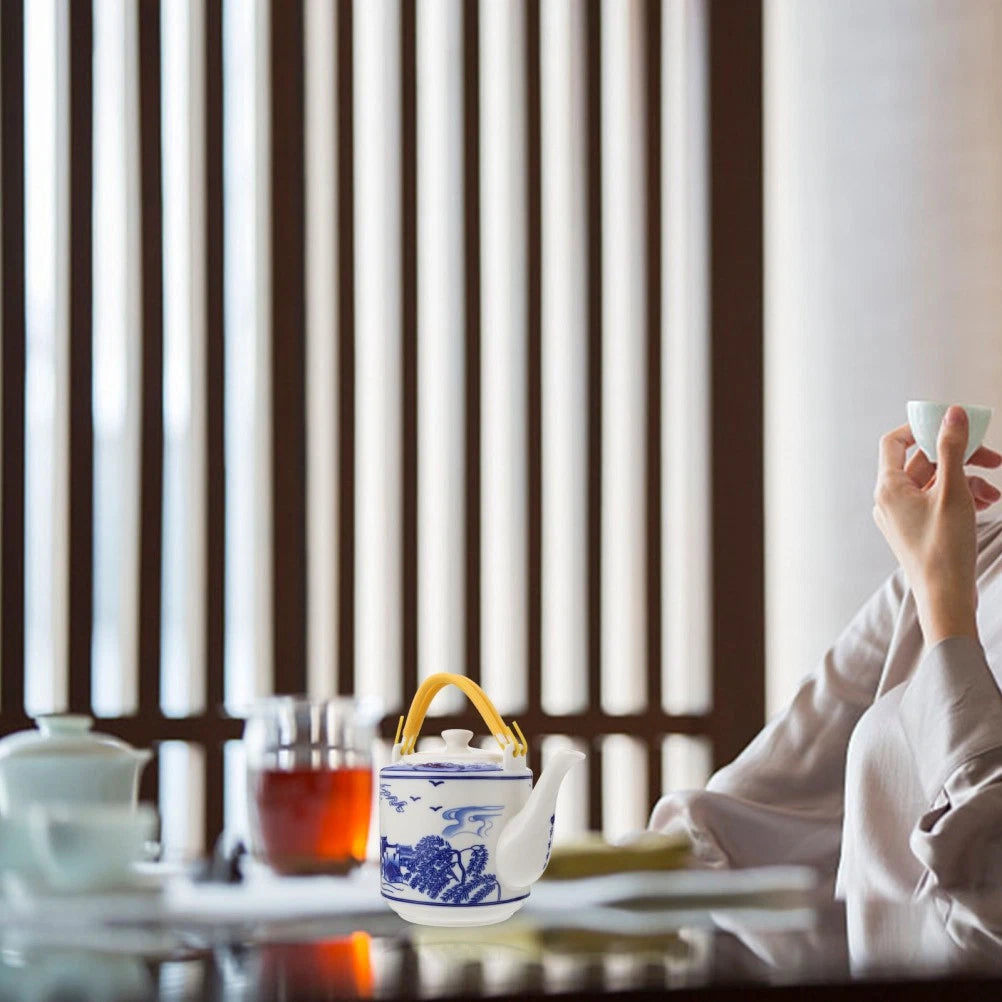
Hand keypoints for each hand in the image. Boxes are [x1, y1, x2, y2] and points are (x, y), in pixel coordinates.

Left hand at [872, 406, 1001, 647]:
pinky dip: (962, 497)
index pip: (894, 442)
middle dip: (960, 457)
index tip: (951, 425)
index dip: (921, 428)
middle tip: (993, 458)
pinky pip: (937, 502)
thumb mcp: (953, 492)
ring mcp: (902, 515)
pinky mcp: (917, 528)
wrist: (945, 597)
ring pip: (935, 483)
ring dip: (967, 480)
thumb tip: (952, 413)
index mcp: (888, 488)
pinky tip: (989, 503)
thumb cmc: (945, 548)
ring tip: (995, 491)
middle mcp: (889, 500)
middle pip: (923, 462)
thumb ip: (952, 450)